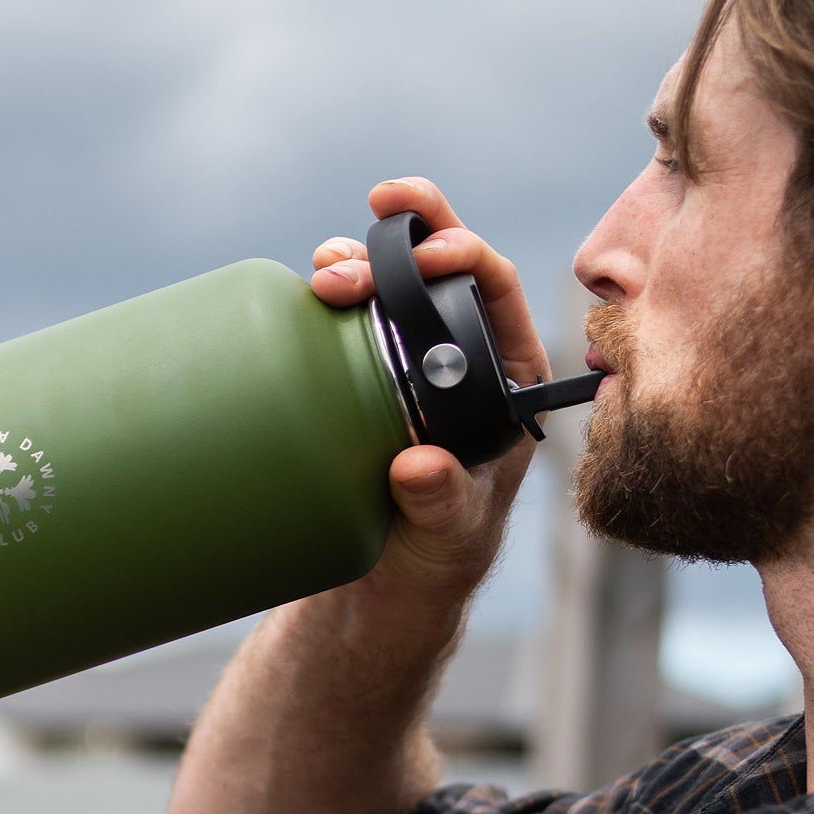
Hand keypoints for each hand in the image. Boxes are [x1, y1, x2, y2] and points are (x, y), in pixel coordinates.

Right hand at [311, 178, 547, 608]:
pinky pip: (347, 317)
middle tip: (356, 246)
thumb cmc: (441, 554)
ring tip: (326, 272)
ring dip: (356, 259)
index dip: (468, 254)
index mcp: (506, 375)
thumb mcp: (449, 533)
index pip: (499, 290)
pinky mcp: (358, 373)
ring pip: (389, 283)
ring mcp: (406, 359)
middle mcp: (460, 354)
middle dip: (405, 235)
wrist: (387, 578)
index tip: (428, 254)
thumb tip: (421, 466)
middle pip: (440, 268)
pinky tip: (307, 287)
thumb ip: (443, 502)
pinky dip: (327, 292)